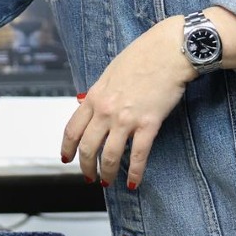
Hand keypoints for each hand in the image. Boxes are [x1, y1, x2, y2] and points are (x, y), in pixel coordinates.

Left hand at [61, 16, 196, 189]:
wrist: (168, 51)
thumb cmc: (142, 56)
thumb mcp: (110, 73)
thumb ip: (98, 93)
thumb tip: (87, 104)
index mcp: (94, 96)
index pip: (72, 129)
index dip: (67, 149)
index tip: (66, 159)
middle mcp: (106, 110)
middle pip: (87, 147)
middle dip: (86, 167)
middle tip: (89, 177)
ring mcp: (126, 119)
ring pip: (110, 156)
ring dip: (107, 174)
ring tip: (108, 183)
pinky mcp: (148, 124)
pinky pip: (138, 155)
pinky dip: (135, 173)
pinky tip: (134, 182)